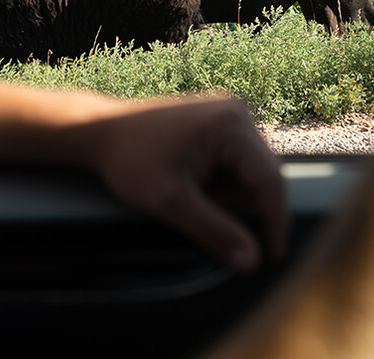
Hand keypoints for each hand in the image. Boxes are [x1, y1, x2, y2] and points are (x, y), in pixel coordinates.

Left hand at [78, 95, 286, 270]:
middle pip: (261, 176)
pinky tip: (190, 181)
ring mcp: (227, 114)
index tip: (272, 257)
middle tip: (195, 208)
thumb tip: (251, 261)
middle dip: (233, 203)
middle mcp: (237, 112)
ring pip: (248, 172)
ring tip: (186, 191)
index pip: (271, 181)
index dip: (275, 221)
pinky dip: (218, 181)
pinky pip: (234, 161)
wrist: (99, 131)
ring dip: (224, 193)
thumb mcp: (170, 202)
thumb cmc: (129, 161)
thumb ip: (214, 231)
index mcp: (232, 125)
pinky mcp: (217, 121)